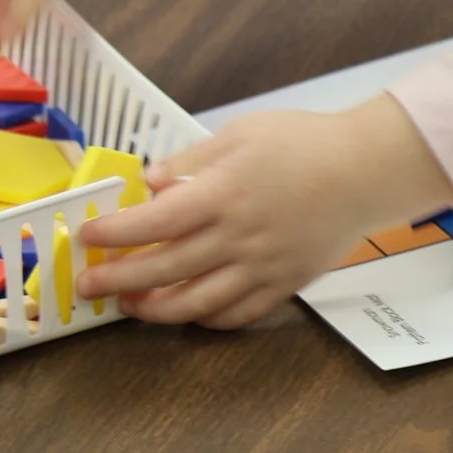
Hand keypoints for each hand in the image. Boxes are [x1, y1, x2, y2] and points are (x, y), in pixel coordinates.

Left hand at [75, 95, 452, 329]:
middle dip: (119, 279)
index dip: (116, 234)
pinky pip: (237, 315)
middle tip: (89, 283)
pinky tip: (189, 312)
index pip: (155, 223)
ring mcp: (261, 267)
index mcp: (223, 194)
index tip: (88, 236)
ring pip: (196, 303)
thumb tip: (150, 183)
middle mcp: (237, 237)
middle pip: (165, 269)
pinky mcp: (284, 284)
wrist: (364, 170)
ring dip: (155, 309)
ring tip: (131, 306)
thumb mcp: (243, 133)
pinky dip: (207, 319)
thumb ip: (193, 160)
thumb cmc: (303, 142)